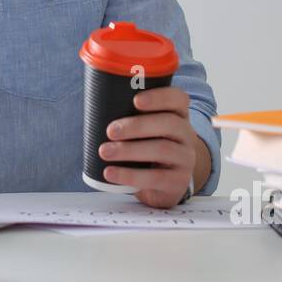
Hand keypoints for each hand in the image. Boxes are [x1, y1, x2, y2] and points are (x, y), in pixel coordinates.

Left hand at [100, 86, 203, 207]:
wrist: (166, 185)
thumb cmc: (148, 149)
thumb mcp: (147, 131)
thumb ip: (130, 116)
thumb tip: (94, 106)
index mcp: (178, 116)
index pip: (178, 99)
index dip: (159, 97)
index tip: (136, 100)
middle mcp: (187, 135)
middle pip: (169, 123)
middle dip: (137, 125)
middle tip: (110, 130)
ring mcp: (185, 159)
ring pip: (162, 149)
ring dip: (130, 150)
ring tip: (104, 151)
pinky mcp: (178, 182)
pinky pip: (156, 177)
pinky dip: (130, 175)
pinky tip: (110, 173)